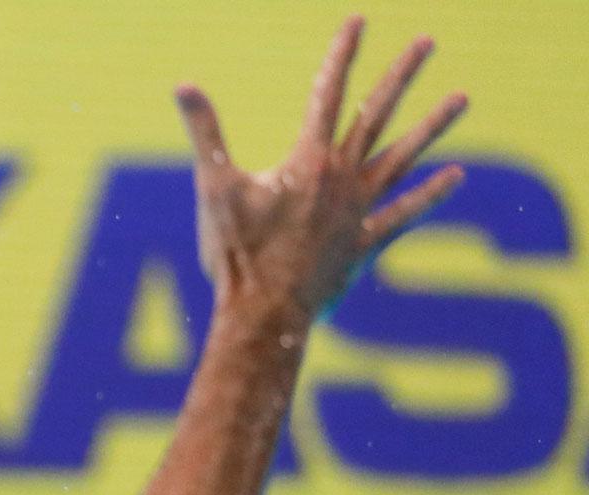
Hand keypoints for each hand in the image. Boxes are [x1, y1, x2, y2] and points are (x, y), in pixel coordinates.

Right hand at [176, 17, 466, 318]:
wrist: (264, 314)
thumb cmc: (235, 254)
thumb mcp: (214, 188)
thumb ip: (205, 132)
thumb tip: (183, 85)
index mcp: (308, 160)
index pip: (327, 93)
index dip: (342, 53)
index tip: (358, 21)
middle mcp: (342, 178)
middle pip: (377, 115)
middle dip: (401, 75)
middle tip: (427, 42)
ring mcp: (359, 211)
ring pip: (403, 158)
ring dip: (433, 127)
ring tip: (461, 98)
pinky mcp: (366, 244)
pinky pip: (405, 213)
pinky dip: (431, 195)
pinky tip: (456, 176)